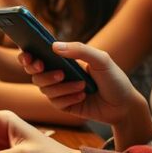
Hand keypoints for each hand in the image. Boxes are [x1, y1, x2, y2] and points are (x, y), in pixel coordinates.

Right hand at [20, 42, 143, 125]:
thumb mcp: (101, 60)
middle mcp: (58, 74)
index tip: (29, 56)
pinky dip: (69, 98)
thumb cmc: (113, 79)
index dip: (27, 56)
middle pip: (34, 73)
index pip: (37, 55)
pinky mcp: (64, 105)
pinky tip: (83, 96)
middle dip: (40, 73)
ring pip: (44, 88)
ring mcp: (60, 91)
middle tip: (53, 71)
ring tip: (82, 85)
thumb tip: (54, 46)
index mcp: (63, 60)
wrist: (124, 105)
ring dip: (62, 87)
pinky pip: (55, 102)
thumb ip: (80, 50)